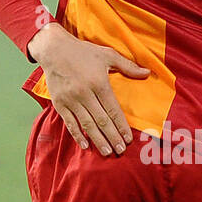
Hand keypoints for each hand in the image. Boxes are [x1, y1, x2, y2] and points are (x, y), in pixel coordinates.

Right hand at [29, 22, 149, 155]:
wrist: (54, 49)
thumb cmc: (83, 52)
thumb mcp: (107, 55)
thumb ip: (127, 66)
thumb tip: (147, 72)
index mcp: (99, 83)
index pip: (113, 110)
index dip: (121, 126)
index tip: (128, 139)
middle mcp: (85, 93)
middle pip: (101, 120)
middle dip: (112, 137)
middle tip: (120, 151)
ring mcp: (71, 99)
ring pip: (87, 124)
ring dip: (98, 139)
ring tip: (107, 152)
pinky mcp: (60, 103)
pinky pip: (70, 122)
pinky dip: (77, 135)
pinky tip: (86, 145)